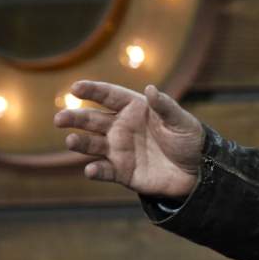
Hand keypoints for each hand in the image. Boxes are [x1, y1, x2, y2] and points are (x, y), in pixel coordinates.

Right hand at [53, 80, 203, 199]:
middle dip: (75, 117)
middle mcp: (122, 127)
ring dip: (80, 143)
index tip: (75, 88)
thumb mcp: (181, 121)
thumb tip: (151, 88)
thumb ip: (165, 106)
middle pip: (93, 119)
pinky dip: (96, 170)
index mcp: (135, 108)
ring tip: (71, 140)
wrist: (198, 170)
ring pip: (92, 144)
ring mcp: (119, 149)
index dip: (93, 90)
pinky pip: (103, 170)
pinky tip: (91, 169)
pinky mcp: (121, 171)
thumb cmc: (189, 139)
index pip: (110, 95)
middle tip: (60, 118)